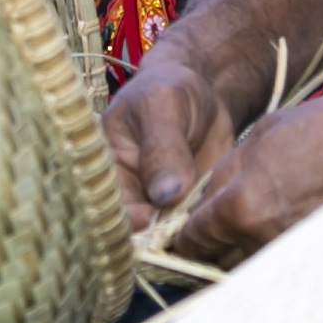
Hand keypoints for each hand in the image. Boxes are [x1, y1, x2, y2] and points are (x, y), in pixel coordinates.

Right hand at [107, 51, 237, 218]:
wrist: (205, 91)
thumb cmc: (172, 88)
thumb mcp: (163, 105)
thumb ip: (162, 147)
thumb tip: (165, 194)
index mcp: (106, 163)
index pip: (106, 199)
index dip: (122, 214)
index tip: (147, 217)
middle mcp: (127, 189)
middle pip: (132, 225)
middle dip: (154, 233)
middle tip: (179, 228)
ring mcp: (157, 202)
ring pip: (163, 232)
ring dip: (181, 234)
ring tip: (200, 226)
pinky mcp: (185, 207)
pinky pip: (190, 227)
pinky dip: (202, 228)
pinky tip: (216, 221)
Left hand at [163, 87, 322, 264]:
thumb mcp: (262, 135)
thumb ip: (224, 173)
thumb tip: (201, 202)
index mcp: (242, 205)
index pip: (191, 239)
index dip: (183, 234)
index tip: (185, 230)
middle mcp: (265, 239)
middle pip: (214, 263)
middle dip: (210, 248)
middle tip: (214, 232)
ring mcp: (294, 255)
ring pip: (247, 271)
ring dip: (240, 257)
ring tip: (253, 231)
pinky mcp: (319, 263)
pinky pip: (280, 269)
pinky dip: (273, 260)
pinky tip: (281, 236)